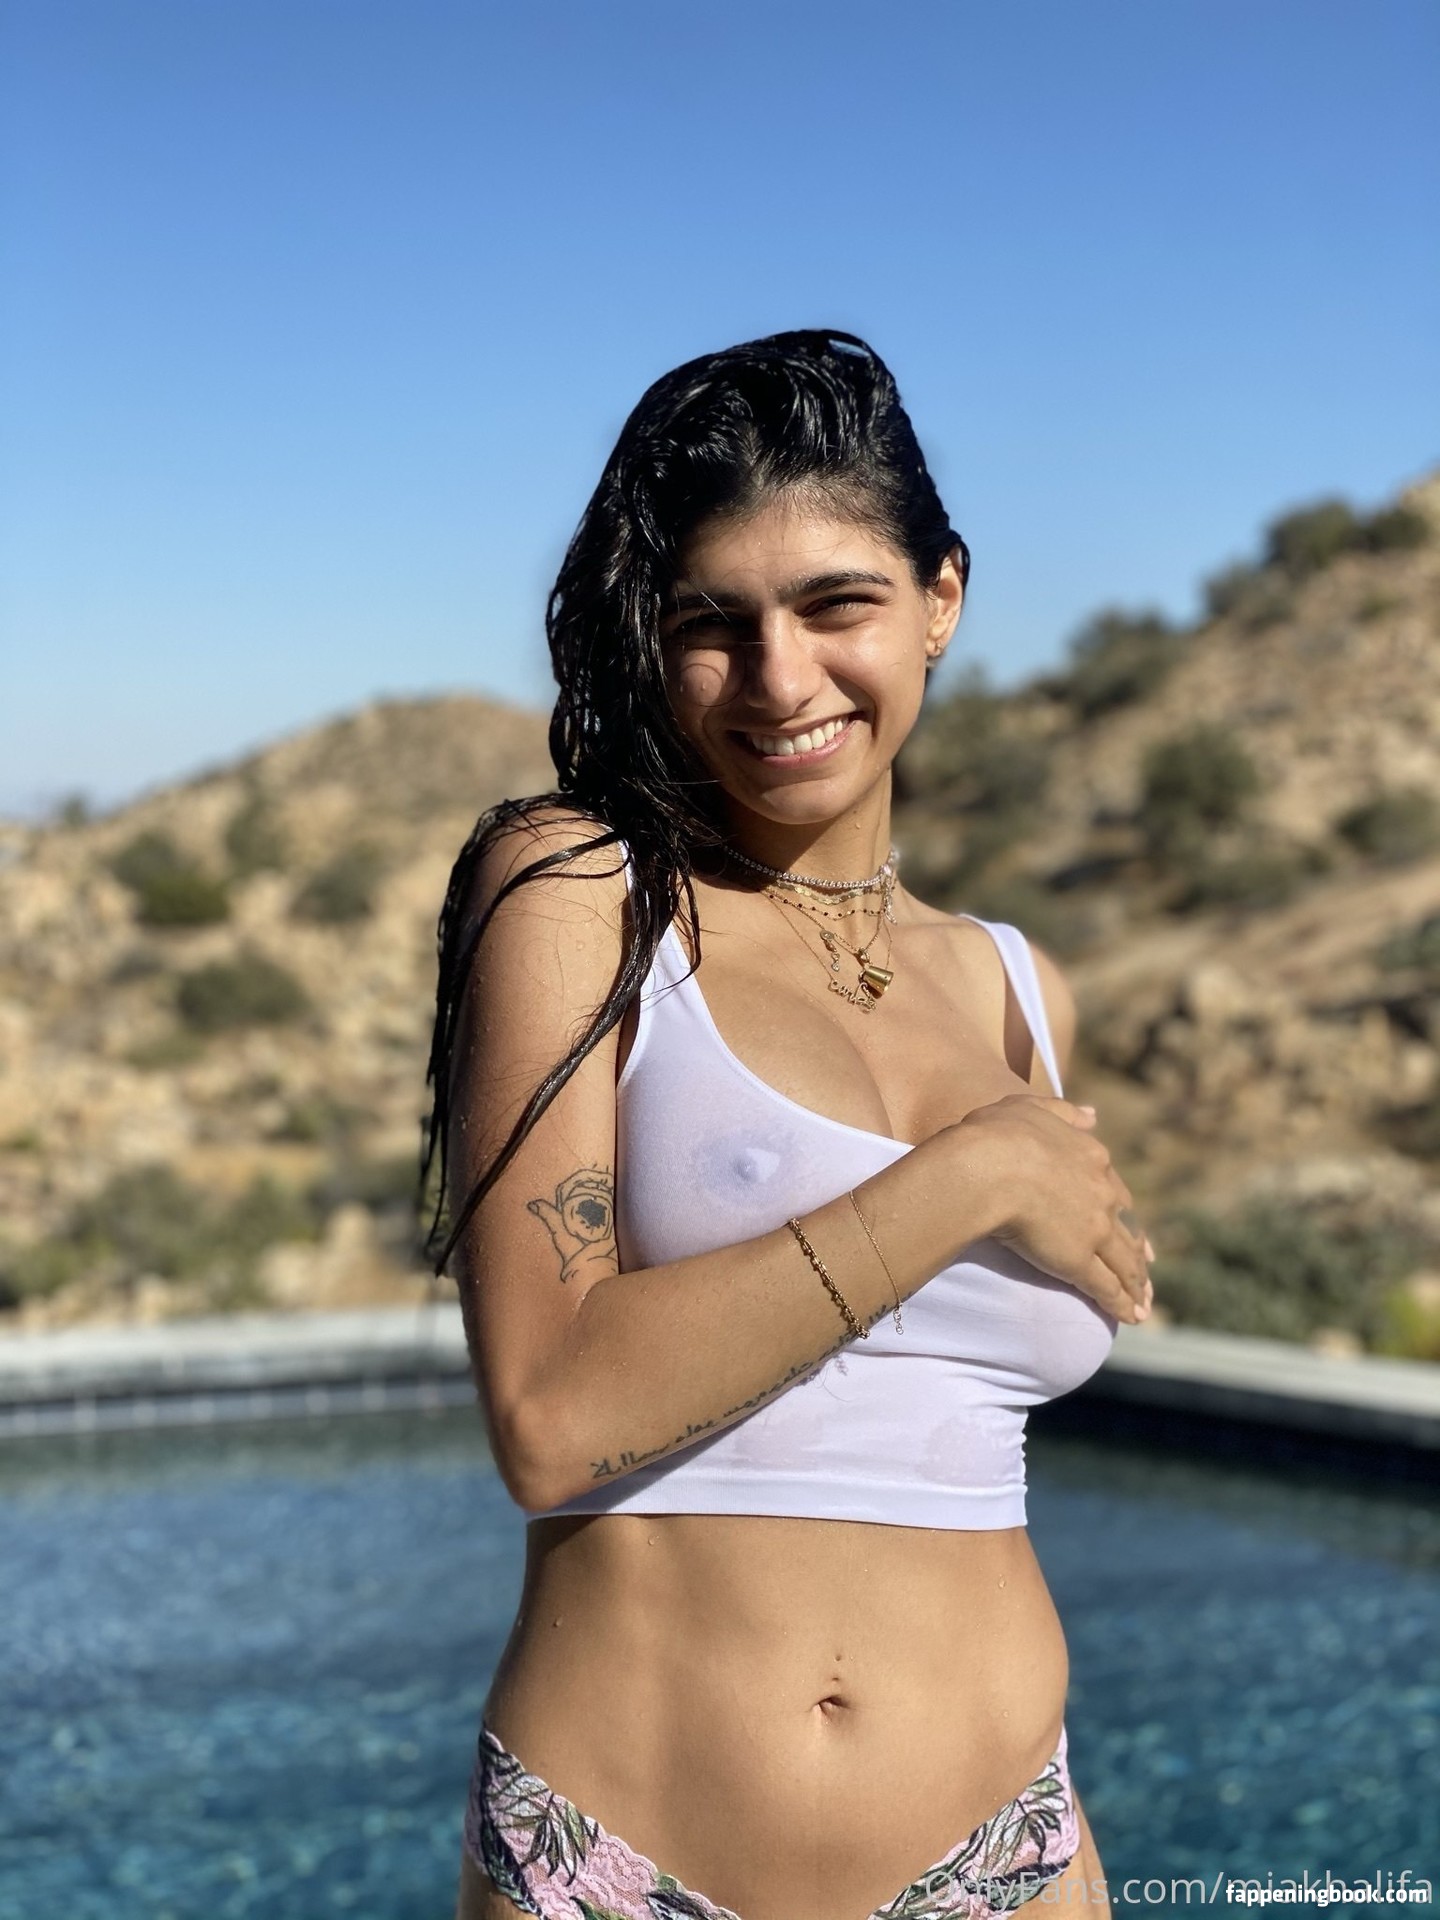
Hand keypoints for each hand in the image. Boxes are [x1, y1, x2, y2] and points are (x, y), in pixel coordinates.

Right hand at [953, 1096, 1153, 1323]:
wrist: (987, 1167)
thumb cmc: (997, 1134)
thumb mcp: (1030, 1108)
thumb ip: (1064, 1112)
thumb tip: (1092, 1116)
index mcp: (1091, 1156)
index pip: (1114, 1189)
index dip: (1122, 1210)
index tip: (1130, 1225)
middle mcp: (1101, 1193)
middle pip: (1126, 1229)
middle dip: (1137, 1252)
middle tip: (1145, 1270)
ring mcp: (1094, 1229)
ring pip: (1123, 1261)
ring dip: (1136, 1284)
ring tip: (1143, 1303)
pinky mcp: (1079, 1260)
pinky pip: (1106, 1286)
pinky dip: (1122, 1303)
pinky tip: (1132, 1317)